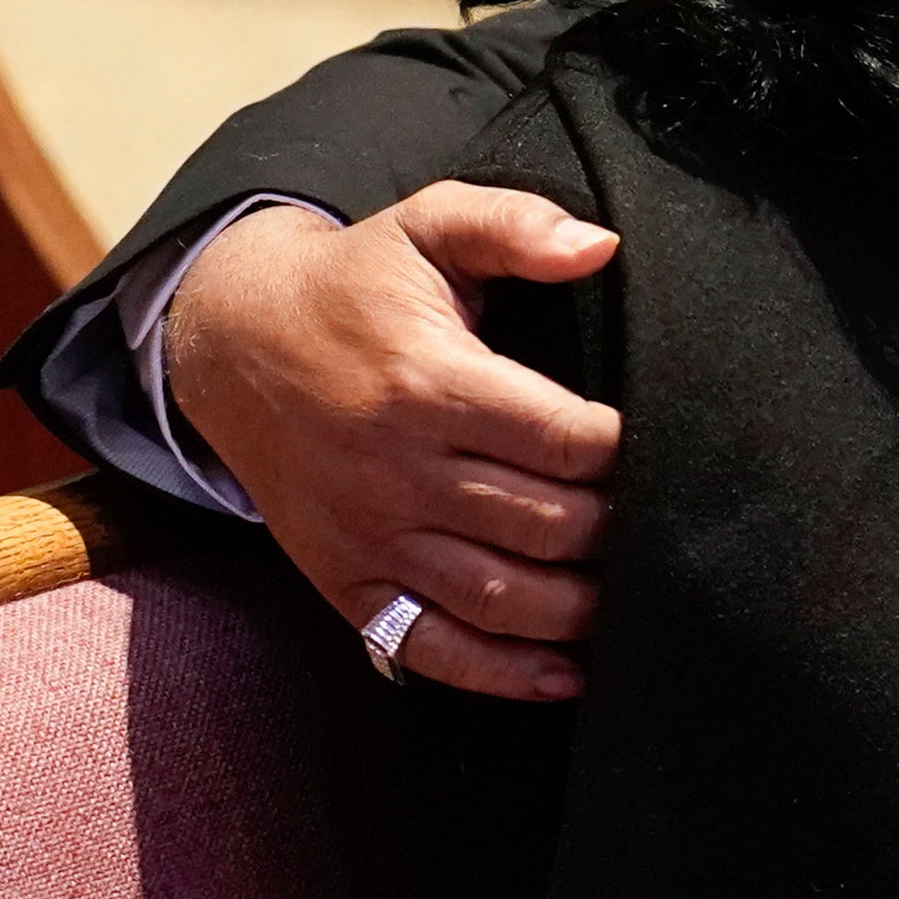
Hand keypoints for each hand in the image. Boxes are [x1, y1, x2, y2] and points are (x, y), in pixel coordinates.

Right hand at [167, 185, 622, 700]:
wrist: (232, 344)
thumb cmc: (356, 283)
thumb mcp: (428, 224)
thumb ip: (517, 225)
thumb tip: (600, 246)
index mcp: (430, 385)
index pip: (561, 438)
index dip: (627, 449)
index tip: (667, 443)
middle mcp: (398, 471)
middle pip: (542, 523)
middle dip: (619, 529)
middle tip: (667, 522)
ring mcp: (369, 536)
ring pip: (498, 596)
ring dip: (579, 610)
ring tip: (640, 601)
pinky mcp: (346, 582)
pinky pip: (427, 646)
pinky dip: (500, 673)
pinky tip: (564, 674)